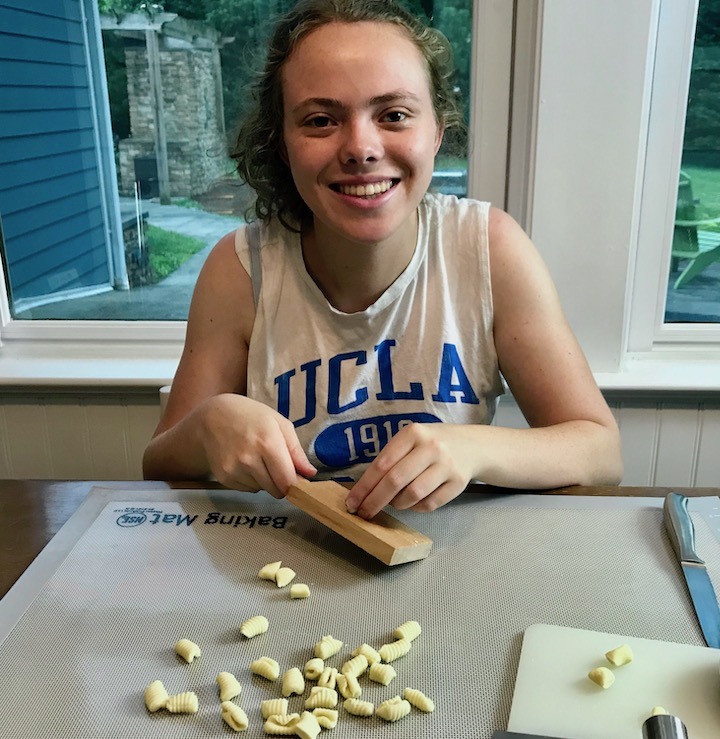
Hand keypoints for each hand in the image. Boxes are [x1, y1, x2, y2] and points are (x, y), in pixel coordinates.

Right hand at [200, 393, 315, 496]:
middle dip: (281, 482)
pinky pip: (247, 489)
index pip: (287, 481)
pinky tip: (245, 463)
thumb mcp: (279, 424)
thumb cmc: (251, 416)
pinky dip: (251, 481)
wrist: (213, 416)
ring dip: (265, 480)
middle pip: (276, 490)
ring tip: (257, 459)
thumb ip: (296, 451)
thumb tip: (310, 473)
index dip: (296, 485)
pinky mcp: (223, 477)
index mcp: (268, 443)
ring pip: (262, 490)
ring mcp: (234, 470)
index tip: (299, 480)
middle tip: (277, 465)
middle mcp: (249, 459)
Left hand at [345, 423, 475, 517]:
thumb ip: (391, 459)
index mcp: (413, 433)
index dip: (364, 486)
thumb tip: (363, 490)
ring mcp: (447, 465)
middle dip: (375, 501)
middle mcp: (431, 447)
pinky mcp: (458, 483)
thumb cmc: (431, 444)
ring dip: (397, 504)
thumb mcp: (411, 440)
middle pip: (395, 481)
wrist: (472, 445)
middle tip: (364, 512)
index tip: (351, 502)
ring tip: (393, 502)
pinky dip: (416, 507)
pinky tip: (413, 501)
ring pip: (413, 495)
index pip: (382, 464)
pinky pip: (430, 504)